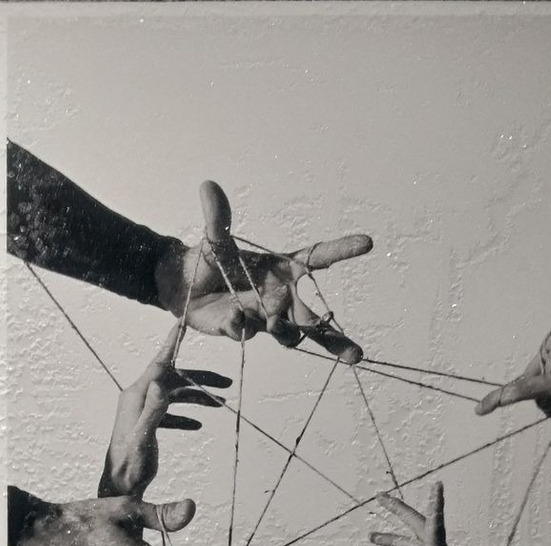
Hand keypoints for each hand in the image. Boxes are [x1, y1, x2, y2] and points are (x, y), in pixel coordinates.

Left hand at [100, 323, 229, 498]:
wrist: (119, 485)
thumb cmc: (130, 464)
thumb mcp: (144, 437)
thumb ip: (153, 410)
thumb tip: (162, 383)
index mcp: (138, 395)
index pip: (160, 362)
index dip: (173, 342)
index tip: (183, 322)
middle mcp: (139, 398)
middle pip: (173, 379)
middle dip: (200, 380)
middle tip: (227, 383)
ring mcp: (142, 410)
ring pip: (174, 395)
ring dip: (196, 398)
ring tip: (220, 405)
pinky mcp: (146, 424)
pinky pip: (169, 413)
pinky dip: (185, 416)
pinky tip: (198, 425)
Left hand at [155, 181, 371, 362]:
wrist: (183, 289)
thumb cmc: (208, 261)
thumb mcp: (214, 240)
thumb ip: (218, 219)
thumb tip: (208, 186)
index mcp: (282, 269)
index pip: (317, 258)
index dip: (341, 250)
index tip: (367, 241)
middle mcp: (280, 297)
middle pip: (315, 319)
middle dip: (336, 339)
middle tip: (356, 354)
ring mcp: (263, 318)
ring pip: (289, 335)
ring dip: (287, 332)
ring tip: (275, 324)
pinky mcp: (243, 330)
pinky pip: (248, 333)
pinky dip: (242, 327)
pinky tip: (234, 319)